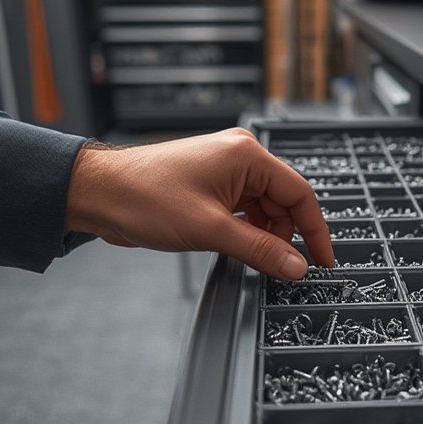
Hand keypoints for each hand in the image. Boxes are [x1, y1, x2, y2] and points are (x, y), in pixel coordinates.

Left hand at [65, 128, 333, 278]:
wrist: (99, 194)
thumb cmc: (144, 197)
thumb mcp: (210, 230)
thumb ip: (259, 250)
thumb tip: (295, 265)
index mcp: (246, 155)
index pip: (299, 194)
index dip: (315, 230)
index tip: (323, 260)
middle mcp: (239, 157)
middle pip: (283, 203)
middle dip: (284, 237)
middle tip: (279, 268)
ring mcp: (224, 171)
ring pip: (263, 210)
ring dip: (262, 237)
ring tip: (250, 259)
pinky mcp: (210, 187)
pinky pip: (243, 212)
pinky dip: (246, 233)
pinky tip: (236, 249)